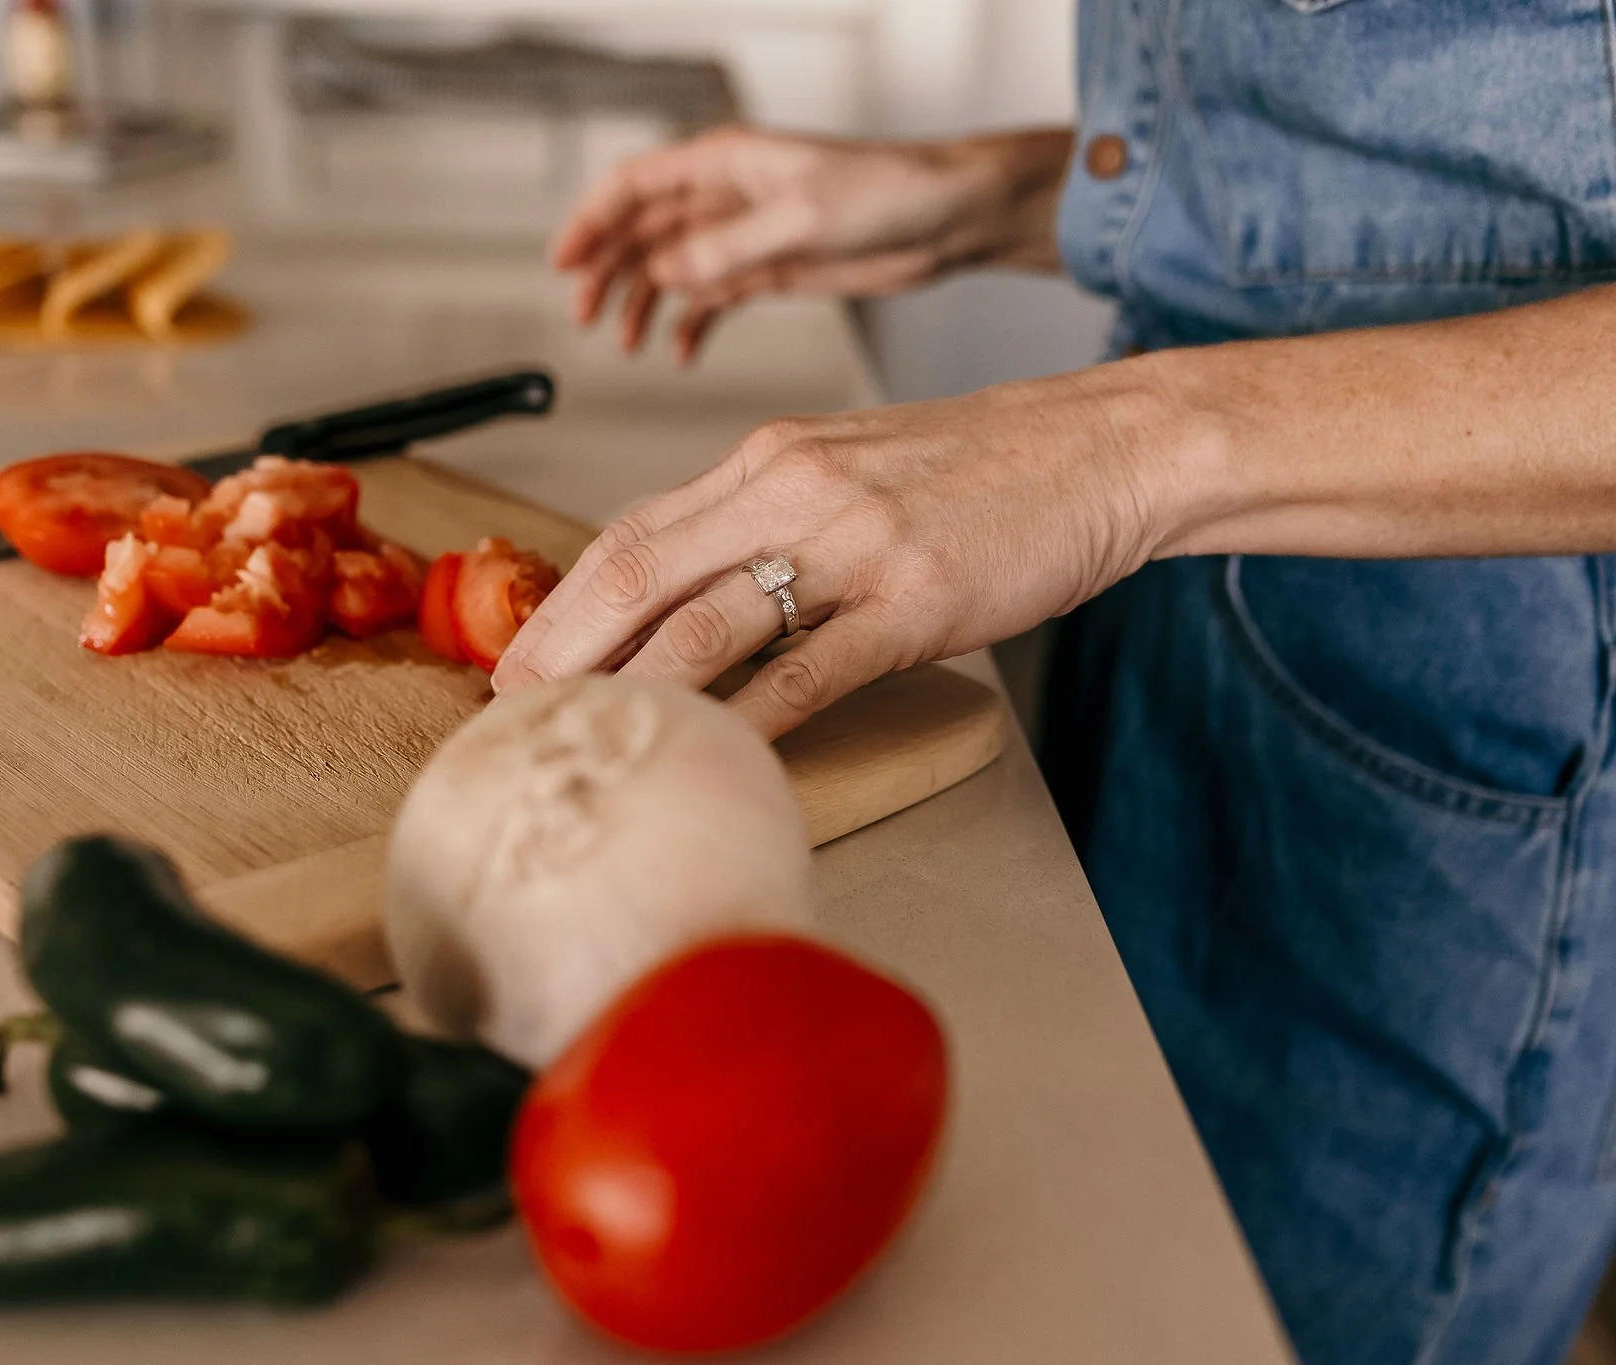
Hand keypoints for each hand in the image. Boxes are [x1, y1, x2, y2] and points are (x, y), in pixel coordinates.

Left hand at [491, 364, 1194, 736]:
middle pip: (638, 571)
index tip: (517, 663)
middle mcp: (793, 488)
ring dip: (634, 689)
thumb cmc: (982, 468)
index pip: (632, 532)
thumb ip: (768, 518)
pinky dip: (751, 718)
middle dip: (563, 650)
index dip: (563, 604)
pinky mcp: (914, 599)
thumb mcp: (851, 467)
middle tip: (514, 714)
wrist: (1101, 450)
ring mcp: (853, 542)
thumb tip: (693, 590)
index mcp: (769, 458)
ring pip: (707, 620)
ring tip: (588, 742)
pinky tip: (713, 753)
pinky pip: (810, 669)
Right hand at [554, 125, 1071, 363]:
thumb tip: (664, 274)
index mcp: (725, 161)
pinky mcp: (769, 268)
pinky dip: (690, 325)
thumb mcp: (800, 220)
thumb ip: (726, 249)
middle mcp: (726, 195)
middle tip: (585, 317)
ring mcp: (745, 233)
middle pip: (643, 230)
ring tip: (627, 345)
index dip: (592, 222)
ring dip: (644, 304)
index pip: (634, 186)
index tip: (563, 264)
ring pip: (672, 268)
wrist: (948, 219)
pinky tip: (680, 354)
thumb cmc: (888, 192)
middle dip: (608, 271)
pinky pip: (712, 298)